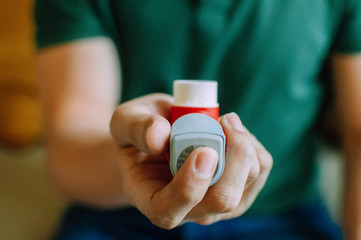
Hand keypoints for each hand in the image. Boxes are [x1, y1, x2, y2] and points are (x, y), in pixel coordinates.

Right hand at [110, 93, 272, 228]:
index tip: (203, 149)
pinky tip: (233, 134)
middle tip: (224, 119)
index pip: (171, 210)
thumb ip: (136, 128)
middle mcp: (189, 212)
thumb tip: (160, 136)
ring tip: (224, 122)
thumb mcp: (126, 121)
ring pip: (247, 182)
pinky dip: (253, 144)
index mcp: (153, 201)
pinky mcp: (240, 190)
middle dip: (234, 155)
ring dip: (244, 143)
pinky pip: (259, 168)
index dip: (190, 184)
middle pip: (223, 199)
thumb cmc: (141, 132)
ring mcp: (218, 205)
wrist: (160, 140)